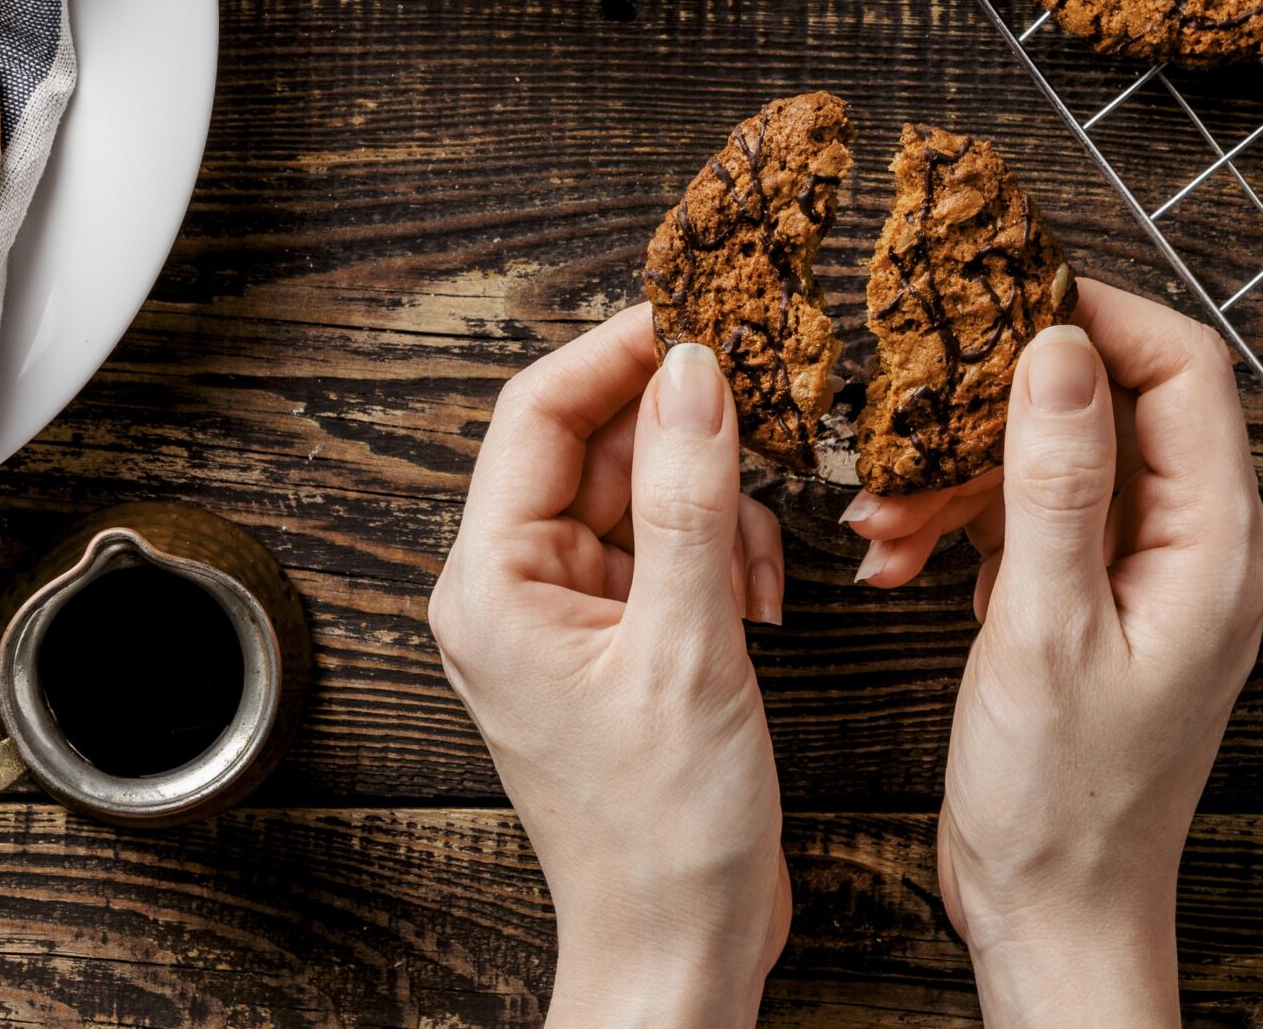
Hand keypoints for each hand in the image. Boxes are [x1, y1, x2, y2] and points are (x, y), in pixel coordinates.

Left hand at [430, 305, 790, 1026]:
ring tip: (765, 561)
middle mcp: (515, 588)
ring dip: (717, 505)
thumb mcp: (688, 646)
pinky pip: (668, 550)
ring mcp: (568, 617)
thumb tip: (694, 372)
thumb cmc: (663, 831)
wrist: (679, 948)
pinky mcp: (619, 644)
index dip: (618, 350)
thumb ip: (688, 500)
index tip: (700, 314)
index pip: (538, 412)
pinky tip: (764, 600)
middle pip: (595, 446)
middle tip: (770, 406)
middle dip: (686, 432)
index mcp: (492, 581)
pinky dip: (724, 554)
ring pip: (644, 494)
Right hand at [846, 281, 1262, 1026]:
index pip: (1183, 367)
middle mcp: (1197, 544)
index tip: (996, 297)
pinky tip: (893, 551)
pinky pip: (1030, 516)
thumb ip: (1057, 483)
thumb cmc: (1065, 802)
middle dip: (999, 399)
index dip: (1093, 314)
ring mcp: (1144, 571)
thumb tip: (1057, 348)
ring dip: (961, 471)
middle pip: (1112, 403)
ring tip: (879, 511)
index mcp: (1217, 543)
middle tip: (911, 399)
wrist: (1056, 916)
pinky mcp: (1091, 598)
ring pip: (1056, 458)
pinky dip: (960, 522)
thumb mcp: (1046, 630)